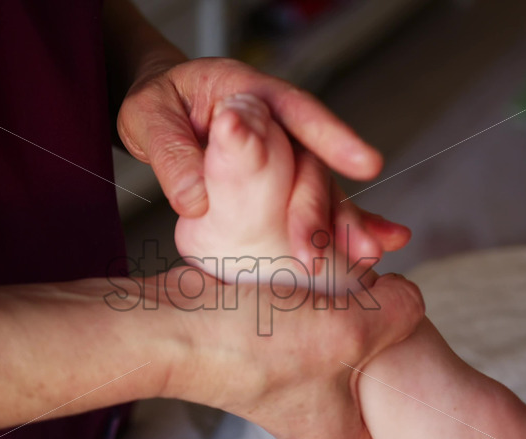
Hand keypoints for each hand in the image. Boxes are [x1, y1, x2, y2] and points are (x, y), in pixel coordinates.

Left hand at [118, 58, 405, 263]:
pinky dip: (348, 226)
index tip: (366, 164)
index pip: (296, 110)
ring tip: (364, 258)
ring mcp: (286, 157)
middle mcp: (278, 125)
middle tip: (311, 251)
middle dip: (319, 209)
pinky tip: (377, 246)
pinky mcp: (286, 186)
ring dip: (343, 225)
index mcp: (248, 93)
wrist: (162, 111)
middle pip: (309, 164)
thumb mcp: (148, 117)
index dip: (333, 136)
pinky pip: (321, 205)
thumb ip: (171, 153)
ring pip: (322, 190)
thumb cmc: (158, 104)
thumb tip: (195, 202)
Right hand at [149, 266, 424, 438]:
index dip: (403, 394)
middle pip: (362, 376)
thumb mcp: (354, 327)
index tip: (408, 356)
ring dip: (340, 310)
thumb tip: (410, 298)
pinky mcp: (258, 345)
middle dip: (375, 340)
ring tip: (348, 281)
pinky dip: (308, 296)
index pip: (385, 429)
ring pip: (331, 341)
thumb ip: (400, 312)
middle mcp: (306, 411)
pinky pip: (299, 321)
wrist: (181, 326)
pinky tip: (311, 270)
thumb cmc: (263, 344)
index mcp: (334, 430)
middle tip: (384, 307)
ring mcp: (279, 379)